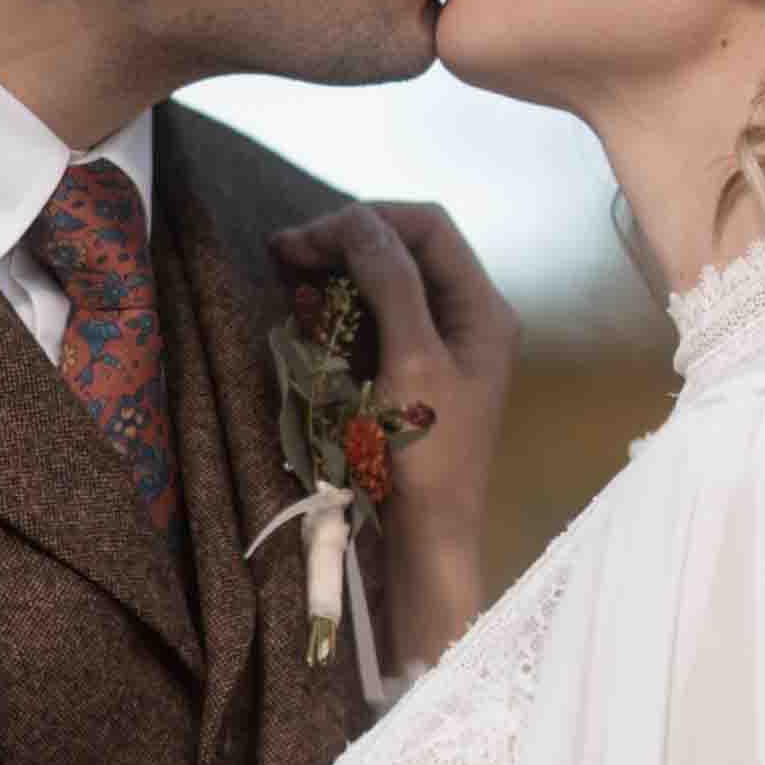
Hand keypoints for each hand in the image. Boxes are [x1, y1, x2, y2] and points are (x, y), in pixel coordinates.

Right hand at [274, 200, 517, 674]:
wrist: (424, 544)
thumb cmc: (427, 458)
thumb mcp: (411, 363)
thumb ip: (391, 285)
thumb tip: (359, 221)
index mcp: (482, 309)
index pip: (427, 228)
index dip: (367, 220)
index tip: (308, 239)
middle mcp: (465, 320)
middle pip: (403, 251)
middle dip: (344, 243)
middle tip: (283, 252)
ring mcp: (436, 348)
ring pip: (382, 286)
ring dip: (334, 276)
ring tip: (287, 279)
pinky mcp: (406, 376)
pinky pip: (370, 324)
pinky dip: (335, 313)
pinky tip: (303, 315)